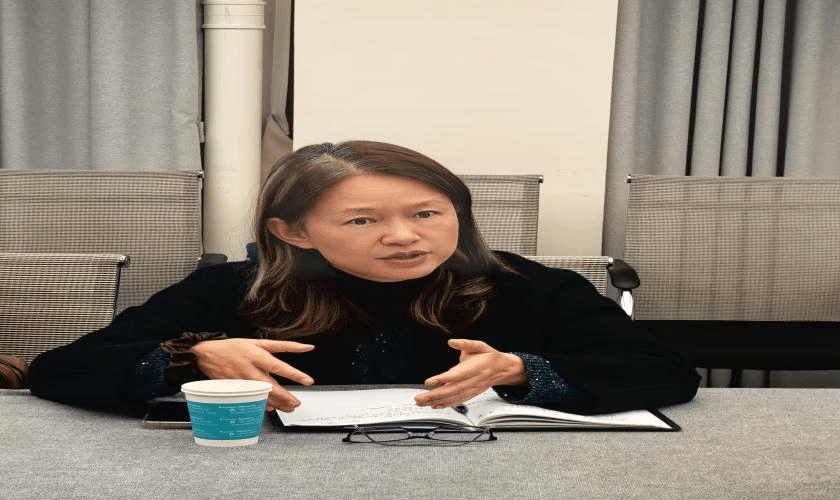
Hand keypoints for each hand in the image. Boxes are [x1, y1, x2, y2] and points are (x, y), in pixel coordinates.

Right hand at [189, 338, 314, 412]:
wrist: (207, 354)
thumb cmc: (235, 347)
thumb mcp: (260, 343)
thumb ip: (286, 346)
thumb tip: (308, 347)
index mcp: (257, 356)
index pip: (279, 366)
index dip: (294, 374)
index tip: (308, 381)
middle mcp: (249, 370)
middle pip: (271, 386)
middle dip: (286, 397)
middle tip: (297, 403)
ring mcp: (241, 382)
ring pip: (261, 396)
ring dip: (277, 404)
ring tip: (289, 407)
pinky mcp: (235, 390)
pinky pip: (250, 400)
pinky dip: (261, 405)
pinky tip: (271, 408)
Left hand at [414, 339, 526, 408]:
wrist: (503, 369)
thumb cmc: (490, 356)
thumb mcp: (480, 345)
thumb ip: (465, 343)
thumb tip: (452, 342)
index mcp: (475, 367)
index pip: (457, 375)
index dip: (443, 379)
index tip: (429, 381)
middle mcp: (473, 381)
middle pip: (452, 390)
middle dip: (435, 395)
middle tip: (420, 397)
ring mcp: (472, 389)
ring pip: (453, 397)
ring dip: (437, 401)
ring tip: (422, 402)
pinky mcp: (471, 394)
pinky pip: (457, 401)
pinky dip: (446, 404)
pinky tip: (434, 406)